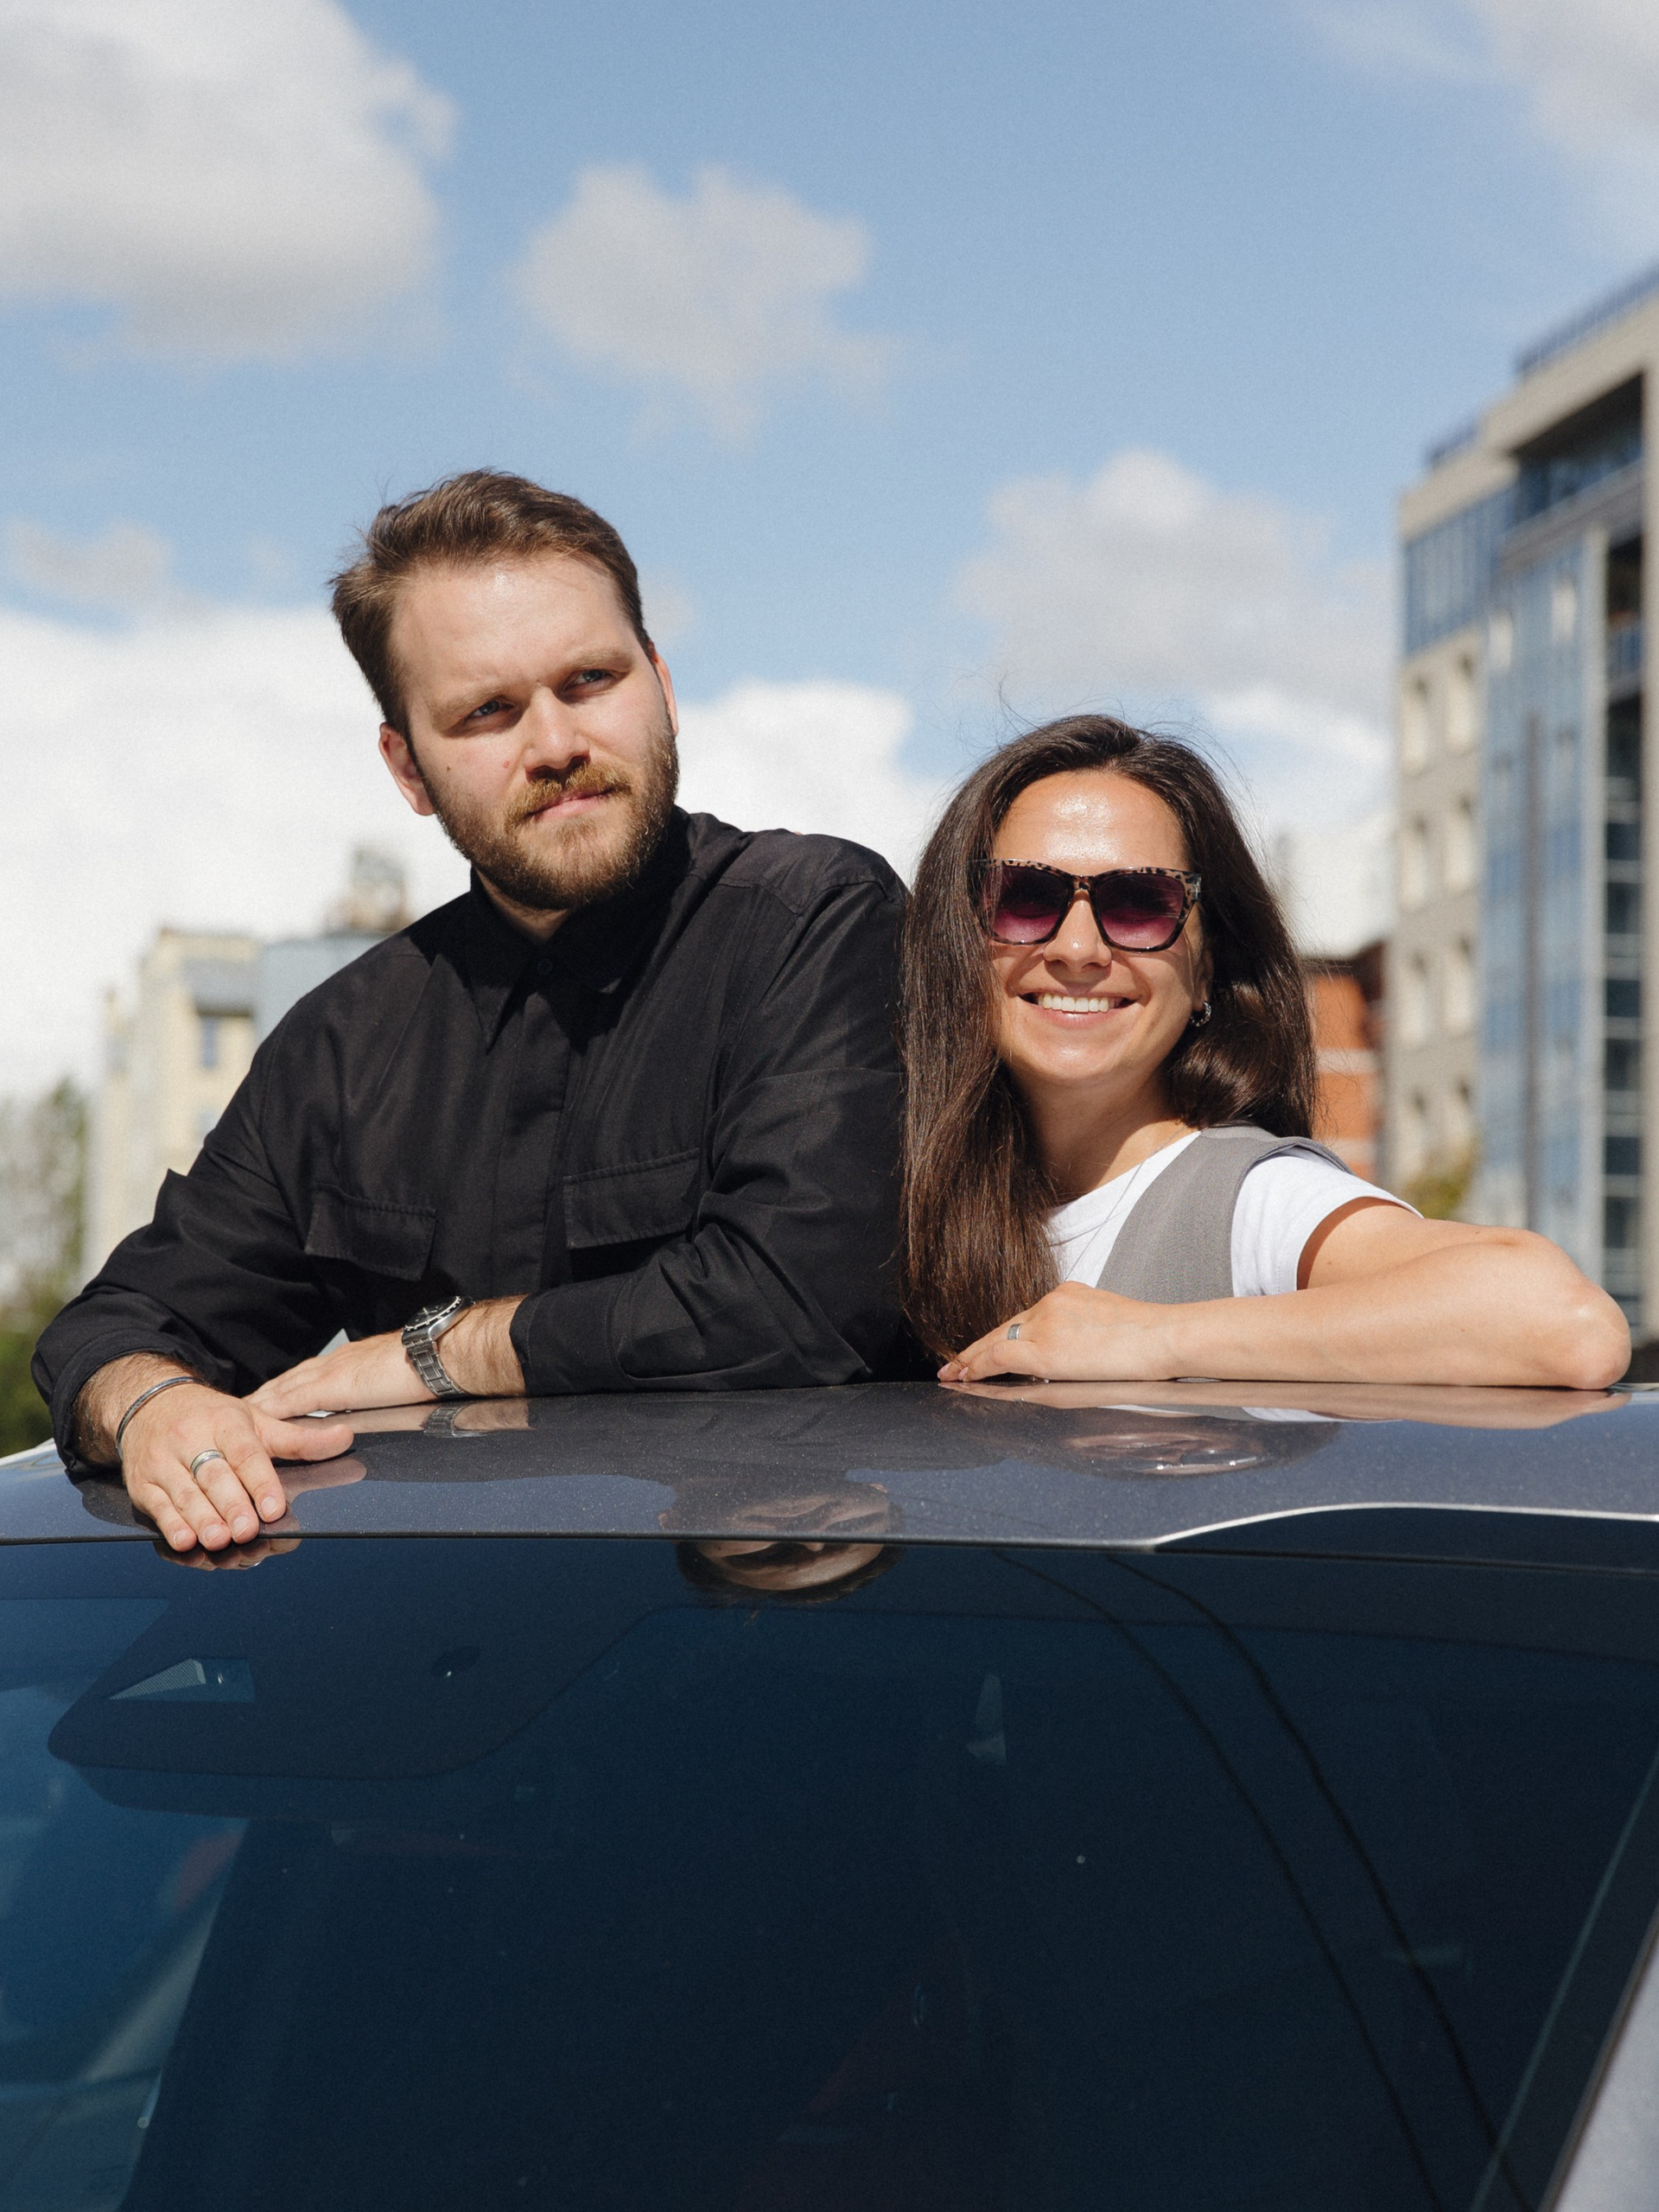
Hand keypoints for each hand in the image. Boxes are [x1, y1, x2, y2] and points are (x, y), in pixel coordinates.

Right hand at [117, 1381, 353, 1551]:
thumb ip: (298, 1438)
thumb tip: (345, 1438)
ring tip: (219, 1539)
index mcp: (224, 1422)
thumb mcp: (254, 1421)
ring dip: (202, 1519)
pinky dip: (170, 1525)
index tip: (275, 1507)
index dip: (260, 1481)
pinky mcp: (142, 1483)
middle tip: (247, 1530)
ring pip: (184, 1493)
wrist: (150, 1404)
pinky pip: (157, 1506)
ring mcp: (163, 1461)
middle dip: (231, 1505)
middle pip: (213, 1475)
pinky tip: (184, 1540)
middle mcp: (190, 1439)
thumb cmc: (211, 1419)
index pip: (245, 1452)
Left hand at [248, 1299, 525, 1418]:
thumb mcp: (392, 1381)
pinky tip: (258, 1426)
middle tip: (232, 1415)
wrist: (440, 1354)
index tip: (259, 1404)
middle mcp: (333, 1364)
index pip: (304, 1379)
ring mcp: (331, 1374)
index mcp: (348, 1363)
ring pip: (283, 1391)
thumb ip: (373, 1391)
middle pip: (285, 1383)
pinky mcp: (334, 1387)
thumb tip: (365, 1408)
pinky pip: (294, 1401)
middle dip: (260, 1400)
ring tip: (237, 1422)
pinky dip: (274, 1413)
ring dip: (260, 1407)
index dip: (279, 1392)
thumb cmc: (429, 1367)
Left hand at [938, 1282, 1176, 1385]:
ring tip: (953, 1374)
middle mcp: (1052, 1302)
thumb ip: (1082, 1331)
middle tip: (954, 1363)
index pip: (1026, 1318)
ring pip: (998, 1340)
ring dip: (973, 1359)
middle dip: (978, 1347)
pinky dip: (978, 1366)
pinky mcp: (1045, 1348)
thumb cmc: (1151, 1339)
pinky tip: (964, 1377)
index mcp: (1068, 1295)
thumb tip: (1074, 1351)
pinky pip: (1000, 1355)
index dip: (1001, 1335)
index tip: (984, 1348)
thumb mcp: (1109, 1324)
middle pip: (1006, 1326)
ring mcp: (1046, 1322)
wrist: (1164, 1337)